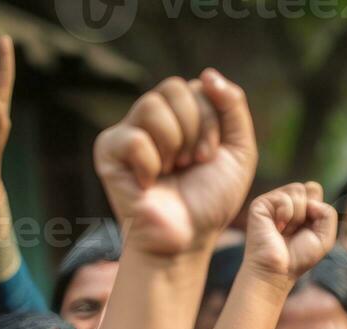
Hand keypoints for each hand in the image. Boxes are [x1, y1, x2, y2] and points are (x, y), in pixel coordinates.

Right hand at [94, 69, 256, 255]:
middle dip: (194, 129)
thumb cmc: (211, 200)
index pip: (195, 87)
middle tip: (192, 164)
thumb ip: (233, 108)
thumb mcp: (239, 151)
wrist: (187, 236)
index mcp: (181, 114)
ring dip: (173, 145)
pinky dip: (150, 164)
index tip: (209, 157)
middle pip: (173, 88)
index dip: (209, 120)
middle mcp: (153, 118)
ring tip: (172, 171)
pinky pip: (133, 137)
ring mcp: (128, 131)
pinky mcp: (108, 150)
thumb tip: (208, 74)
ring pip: (151, 106)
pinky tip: (149, 182)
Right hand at [243, 182, 336, 282]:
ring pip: (297, 190)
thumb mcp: (325, 237)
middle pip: (309, 187)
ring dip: (297, 216)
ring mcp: (272, 202)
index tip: (308, 229)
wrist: (277, 271)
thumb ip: (328, 213)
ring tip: (285, 232)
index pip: (315, 189)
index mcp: (300, 207)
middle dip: (309, 212)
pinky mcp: (260, 204)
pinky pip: (283, 198)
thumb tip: (310, 194)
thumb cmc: (298, 258)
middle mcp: (286, 202)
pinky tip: (277, 228)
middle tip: (296, 231)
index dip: (317, 209)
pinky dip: (286, 215)